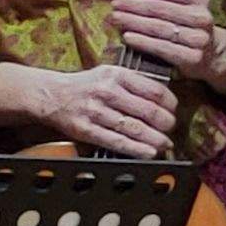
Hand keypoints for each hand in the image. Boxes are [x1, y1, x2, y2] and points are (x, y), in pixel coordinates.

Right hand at [27, 64, 179, 156]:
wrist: (51, 95)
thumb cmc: (84, 86)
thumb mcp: (108, 73)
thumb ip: (133, 82)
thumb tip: (162, 98)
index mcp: (116, 74)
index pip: (154, 90)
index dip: (170, 103)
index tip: (174, 110)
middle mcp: (107, 92)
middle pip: (148, 111)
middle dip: (166, 123)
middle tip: (171, 128)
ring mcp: (96, 112)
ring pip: (135, 128)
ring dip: (156, 139)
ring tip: (166, 144)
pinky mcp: (87, 130)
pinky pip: (117, 142)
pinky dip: (137, 149)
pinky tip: (149, 152)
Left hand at [108, 0, 225, 93]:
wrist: (209, 55)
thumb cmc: (183, 24)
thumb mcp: (172, 3)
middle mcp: (202, 16)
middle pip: (159, 7)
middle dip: (132, 5)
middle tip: (114, 5)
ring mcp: (200, 38)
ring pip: (159, 27)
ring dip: (132, 22)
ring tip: (115, 19)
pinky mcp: (193, 58)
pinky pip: (162, 47)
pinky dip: (142, 41)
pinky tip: (126, 37)